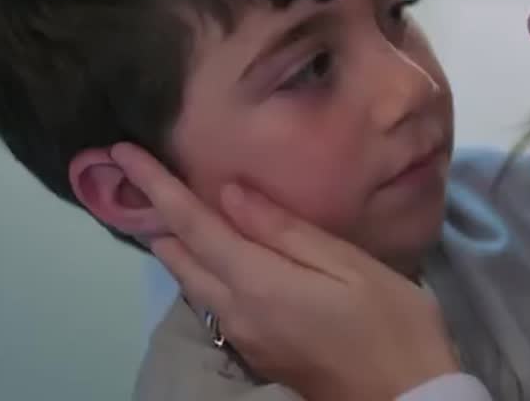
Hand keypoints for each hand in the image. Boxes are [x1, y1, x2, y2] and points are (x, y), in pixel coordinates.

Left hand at [110, 143, 459, 400]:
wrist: (406, 399)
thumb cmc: (391, 324)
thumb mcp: (350, 266)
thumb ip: (286, 230)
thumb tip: (230, 193)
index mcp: (259, 283)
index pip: (194, 225)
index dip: (158, 187)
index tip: (123, 153)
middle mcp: (237, 311)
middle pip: (181, 255)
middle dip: (152, 211)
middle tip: (129, 172)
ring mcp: (245, 334)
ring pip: (191, 280)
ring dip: (170, 241)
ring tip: (156, 207)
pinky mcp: (259, 348)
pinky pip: (210, 298)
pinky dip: (195, 266)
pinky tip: (203, 252)